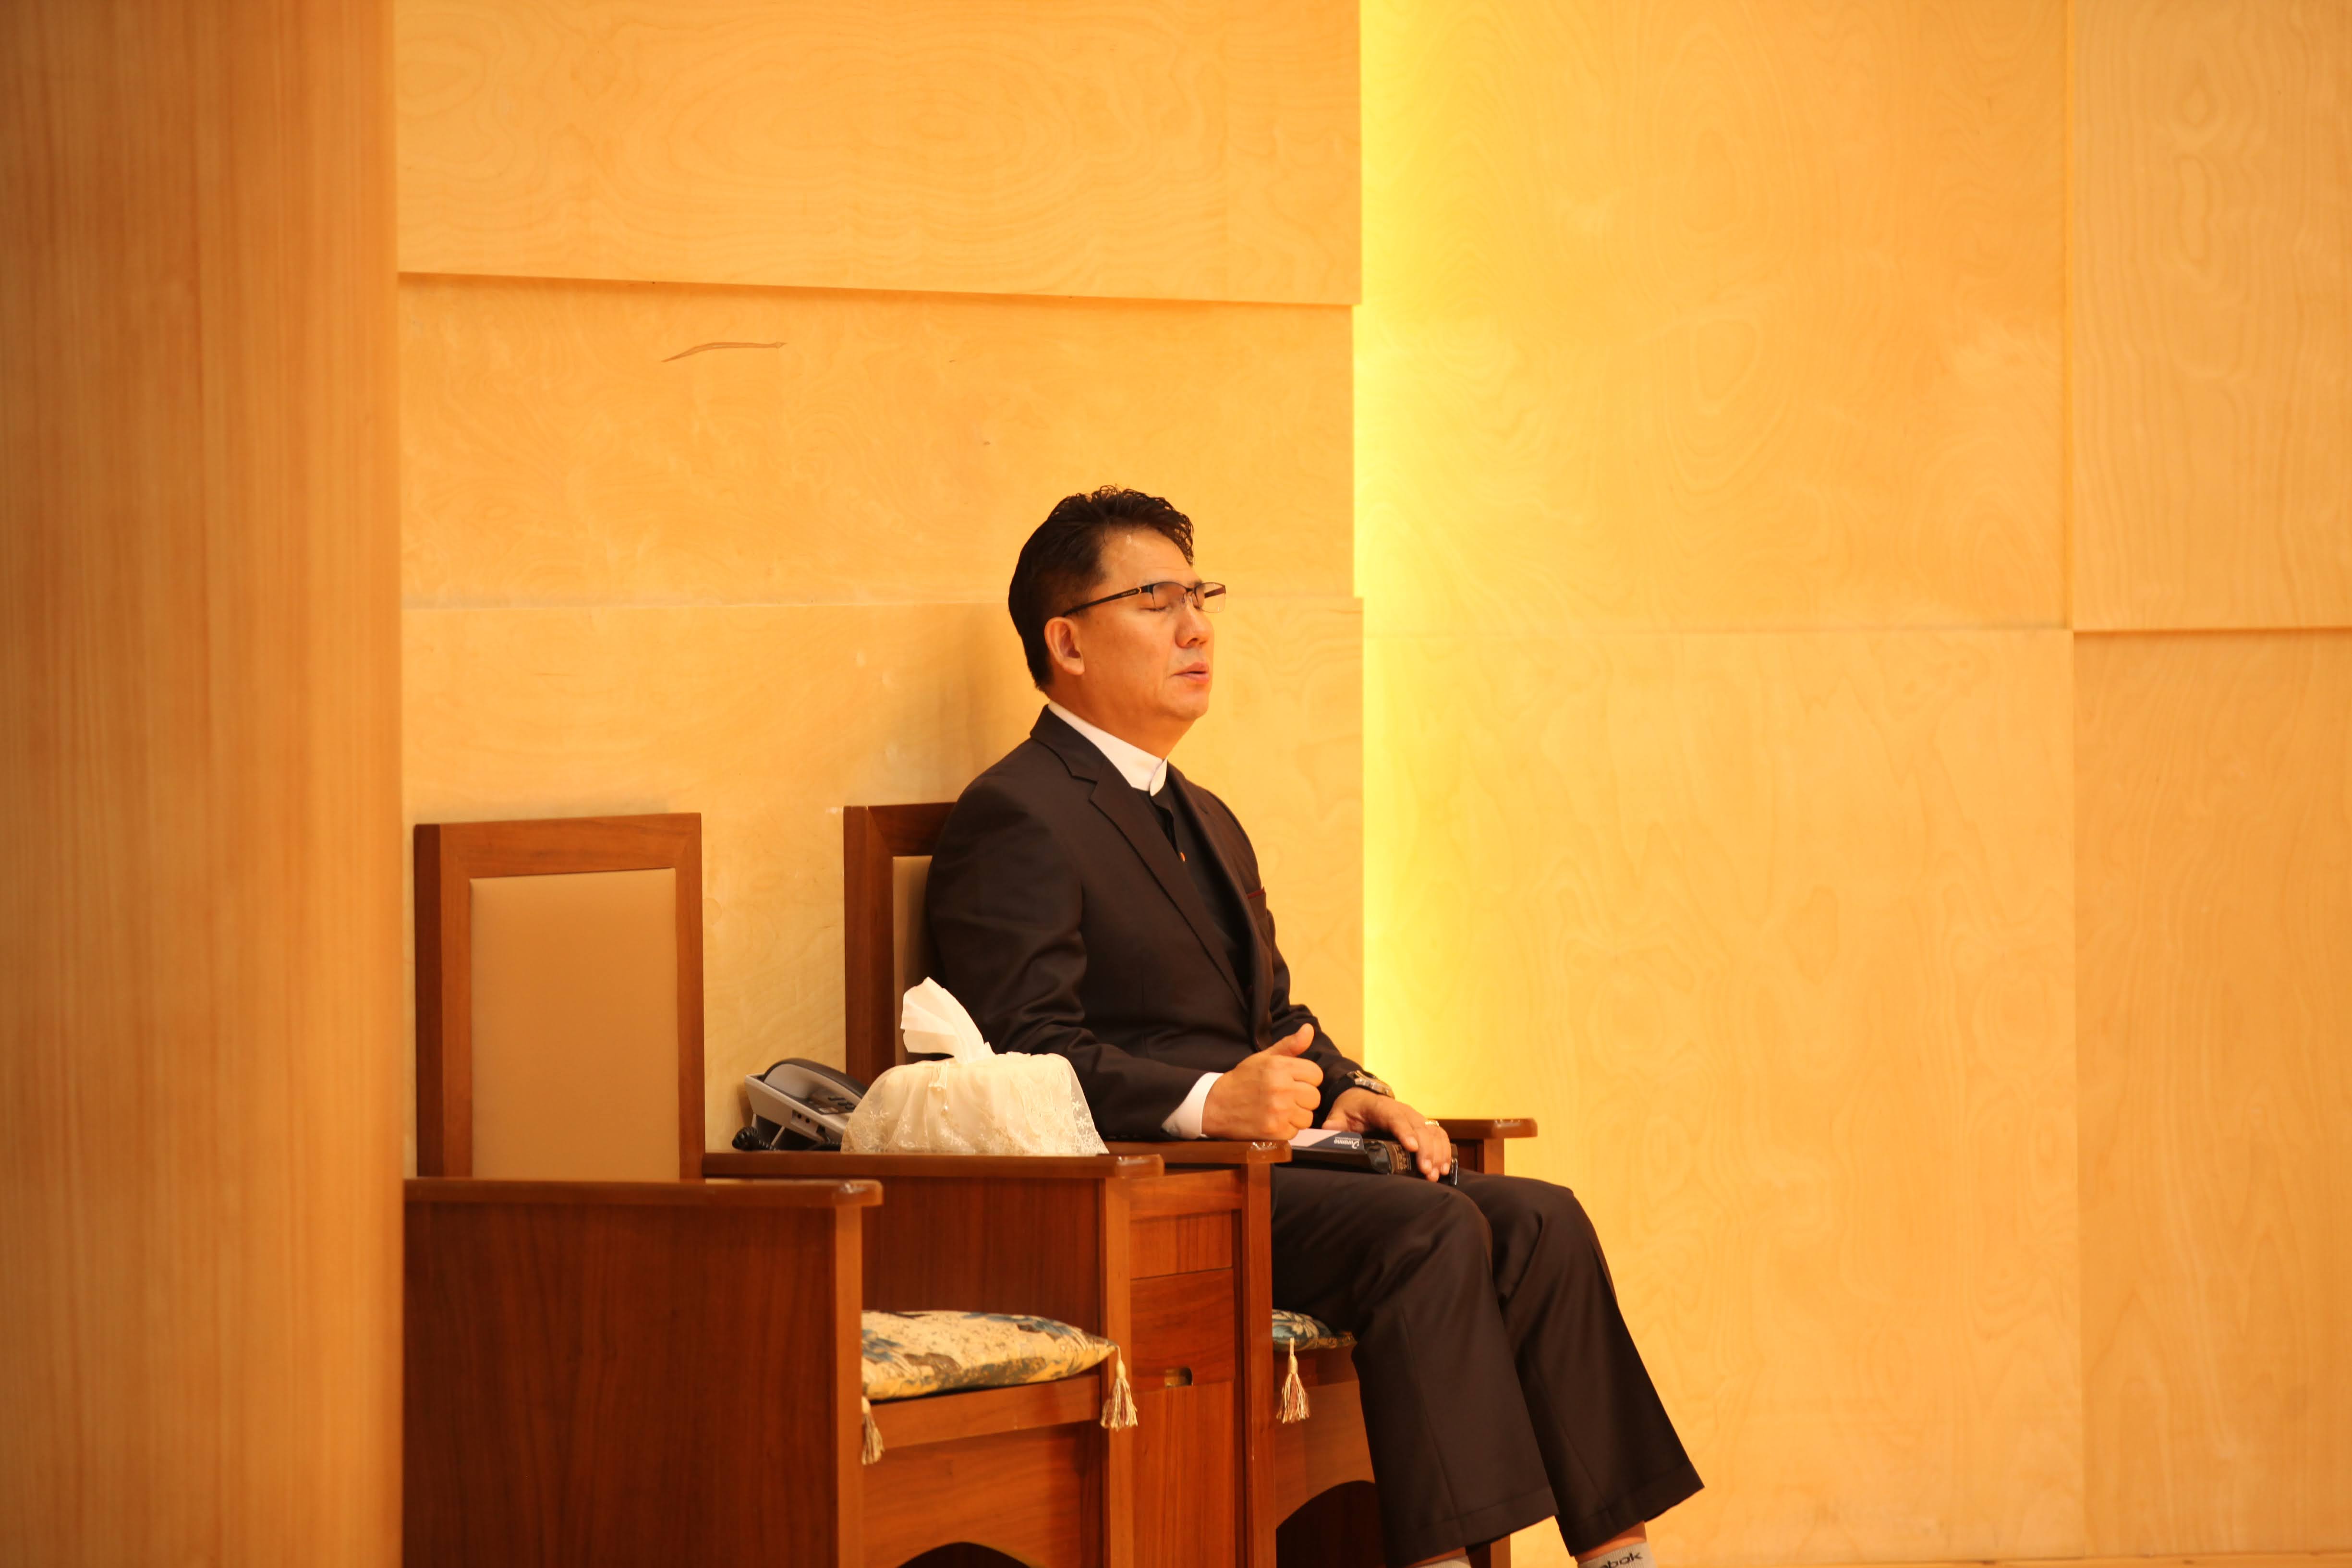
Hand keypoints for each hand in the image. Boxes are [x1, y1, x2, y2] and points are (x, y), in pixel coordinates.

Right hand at [1201, 1026, 1322, 1138]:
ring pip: (1307, 1117)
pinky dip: (1286, 1129)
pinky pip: (1295, 1131)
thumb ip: (1290, 1045)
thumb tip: (1309, 1029)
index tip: (1294, 1082)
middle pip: (1314, 1097)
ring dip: (1296, 1116)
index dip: (1307, 1079)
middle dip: (1303, 1098)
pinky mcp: (1274, 1131)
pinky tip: (1274, 1121)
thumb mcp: (1264, 1058)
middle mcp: (1281, 1088)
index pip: (1316, 1074)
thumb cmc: (1243, 1080)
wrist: (1216, 1105)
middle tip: (1287, 1097)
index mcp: (1279, 1067)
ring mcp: (1278, 1111)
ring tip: (1280, 1110)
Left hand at [1324, 1088, 1451, 1180]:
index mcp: (1381, 1107)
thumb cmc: (1352, 1108)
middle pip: (1419, 1127)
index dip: (1404, 1132)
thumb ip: (1334, 1122)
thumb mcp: (1339, 1113)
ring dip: (1437, 1152)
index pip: (1395, 1118)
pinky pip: (1439, 1135)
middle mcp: (1403, 1110)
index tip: (1411, 1147)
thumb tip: (1328, 1130)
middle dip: (1425, 1149)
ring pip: (1432, 1131)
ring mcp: (1415, 1117)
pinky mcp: (1422, 1125)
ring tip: (1435, 1173)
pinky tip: (1444, 1168)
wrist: (1362, 1097)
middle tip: (1426, 1171)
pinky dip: (1444, 1150)